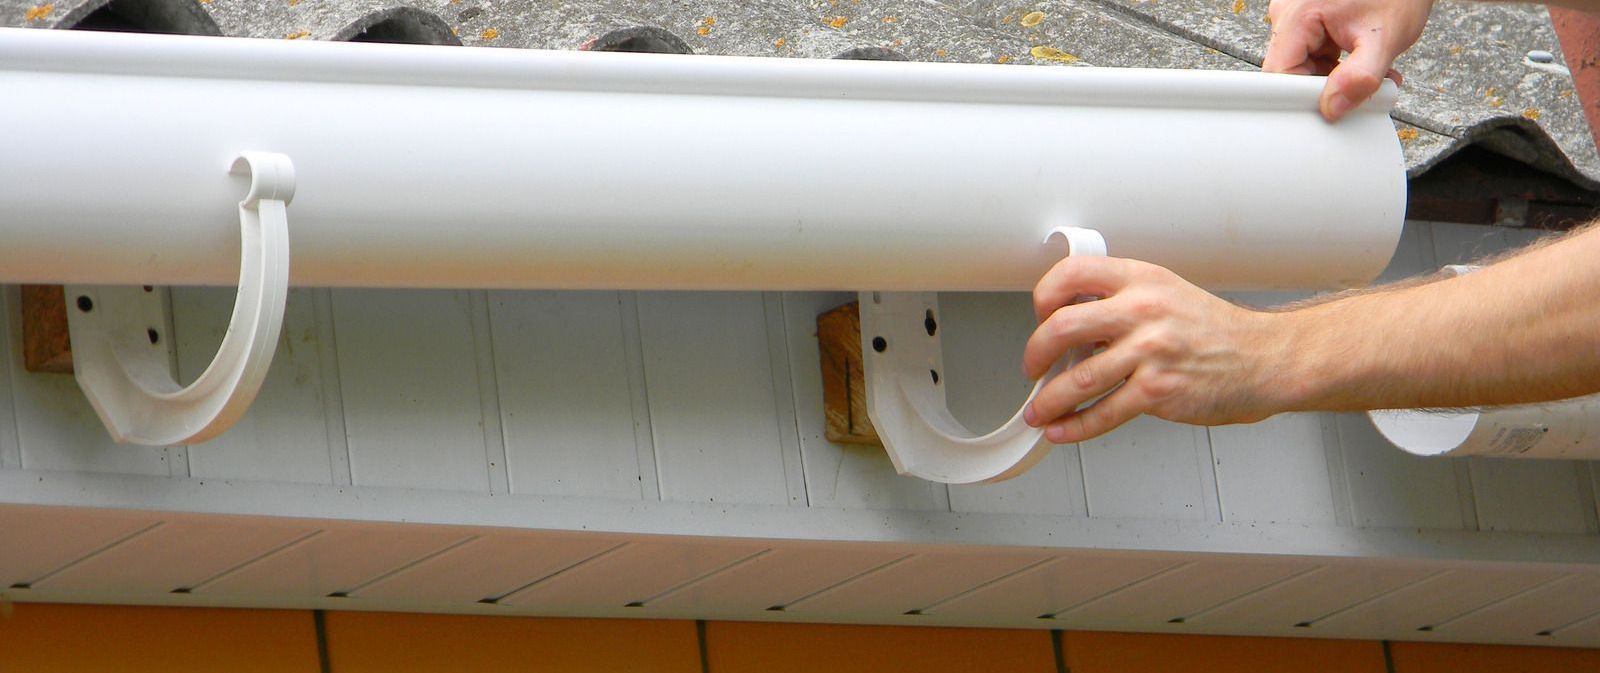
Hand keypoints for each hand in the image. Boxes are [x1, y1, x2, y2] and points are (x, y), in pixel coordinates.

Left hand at [1021, 257, 1289, 442]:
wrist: (1262, 359)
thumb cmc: (1211, 330)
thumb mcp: (1164, 293)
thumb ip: (1118, 302)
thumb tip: (1067, 328)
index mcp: (1140, 279)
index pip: (1071, 274)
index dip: (1044, 297)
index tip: (1040, 316)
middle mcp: (1143, 310)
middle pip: (1061, 327)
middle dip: (1034, 354)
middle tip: (1032, 368)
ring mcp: (1152, 351)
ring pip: (1079, 378)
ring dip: (1049, 400)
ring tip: (1039, 410)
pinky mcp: (1160, 390)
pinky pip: (1104, 412)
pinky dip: (1075, 426)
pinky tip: (1062, 429)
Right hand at [1263, 0, 1432, 120]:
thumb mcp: (1385, 37)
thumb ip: (1360, 77)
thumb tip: (1334, 107)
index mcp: (1298, 14)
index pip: (1280, 73)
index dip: (1301, 96)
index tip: (1329, 106)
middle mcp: (1290, 12)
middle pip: (1289, 69)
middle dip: (1323, 86)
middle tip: (1357, 88)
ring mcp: (1298, 15)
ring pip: (1302, 63)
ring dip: (1331, 76)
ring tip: (1364, 67)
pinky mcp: (1309, 19)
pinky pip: (1312, 52)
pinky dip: (1335, 63)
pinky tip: (1358, 59)